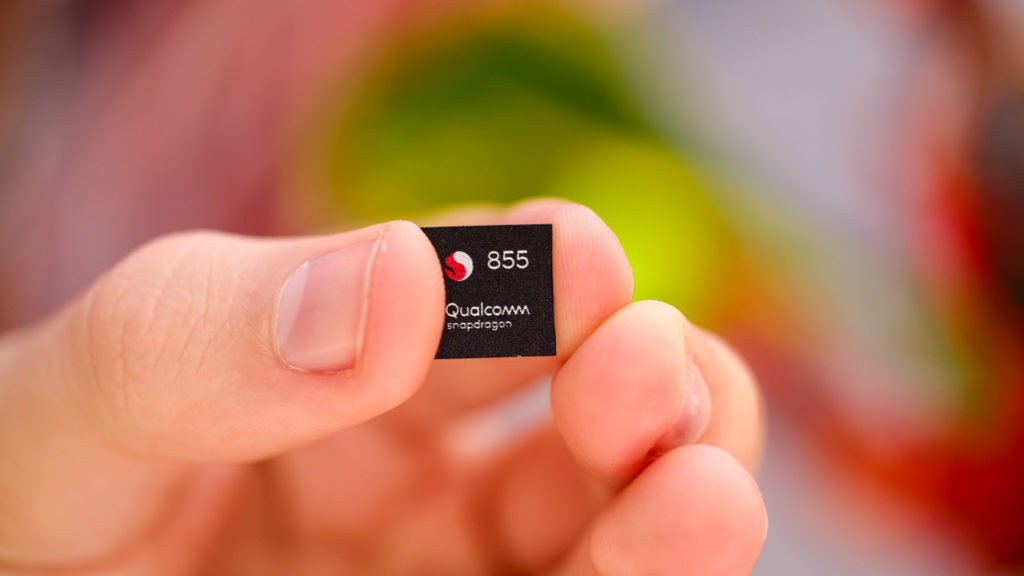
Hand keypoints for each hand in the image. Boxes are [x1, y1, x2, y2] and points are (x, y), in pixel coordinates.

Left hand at [0, 199, 765, 574]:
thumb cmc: (29, 507)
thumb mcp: (84, 406)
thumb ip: (208, 336)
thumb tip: (405, 283)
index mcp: (348, 374)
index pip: (479, 299)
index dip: (544, 271)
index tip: (577, 265)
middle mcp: (421, 477)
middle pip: (585, 416)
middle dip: (648, 381)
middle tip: (650, 372)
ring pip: (607, 532)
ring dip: (678, 501)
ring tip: (707, 492)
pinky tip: (668, 562)